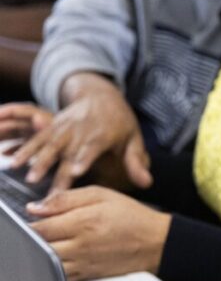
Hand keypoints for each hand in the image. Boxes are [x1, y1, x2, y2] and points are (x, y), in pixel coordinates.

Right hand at [10, 72, 151, 192]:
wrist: (100, 95)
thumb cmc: (119, 122)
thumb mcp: (133, 139)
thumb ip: (136, 161)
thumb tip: (147, 183)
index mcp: (101, 134)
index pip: (91, 148)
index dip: (83, 159)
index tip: (75, 172)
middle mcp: (79, 131)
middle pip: (65, 151)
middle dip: (53, 168)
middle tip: (42, 185)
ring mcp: (63, 128)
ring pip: (46, 144)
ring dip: (34, 159)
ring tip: (25, 175)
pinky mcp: (51, 126)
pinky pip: (35, 137)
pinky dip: (23, 148)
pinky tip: (11, 160)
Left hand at [27, 186, 170, 280]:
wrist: (157, 243)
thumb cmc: (133, 217)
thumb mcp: (101, 195)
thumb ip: (66, 199)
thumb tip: (36, 207)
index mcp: (83, 222)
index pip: (39, 227)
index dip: (32, 222)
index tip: (35, 218)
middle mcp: (81, 245)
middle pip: (39, 246)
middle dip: (35, 238)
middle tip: (42, 231)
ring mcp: (83, 263)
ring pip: (47, 263)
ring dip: (42, 253)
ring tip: (51, 243)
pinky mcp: (88, 275)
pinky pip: (59, 276)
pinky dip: (52, 268)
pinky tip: (59, 257)